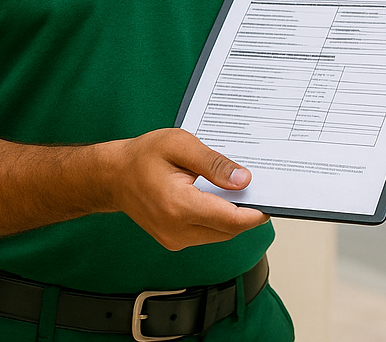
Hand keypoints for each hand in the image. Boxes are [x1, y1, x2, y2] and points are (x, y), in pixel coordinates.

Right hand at [107, 128, 267, 250]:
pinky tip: (219, 197)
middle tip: (260, 187)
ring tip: (238, 188)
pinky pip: (207, 234)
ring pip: (219, 234)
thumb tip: (243, 180)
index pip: (229, 220)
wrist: (114, 176)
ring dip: (233, 216)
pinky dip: (218, 219)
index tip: (271, 200)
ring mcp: (174, 239)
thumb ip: (214, 163)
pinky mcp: (174, 240)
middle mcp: (176, 230)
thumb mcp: (181, 145)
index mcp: (178, 206)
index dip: (254, 213)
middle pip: (228, 230)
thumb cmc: (143, 157)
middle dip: (247, 212)